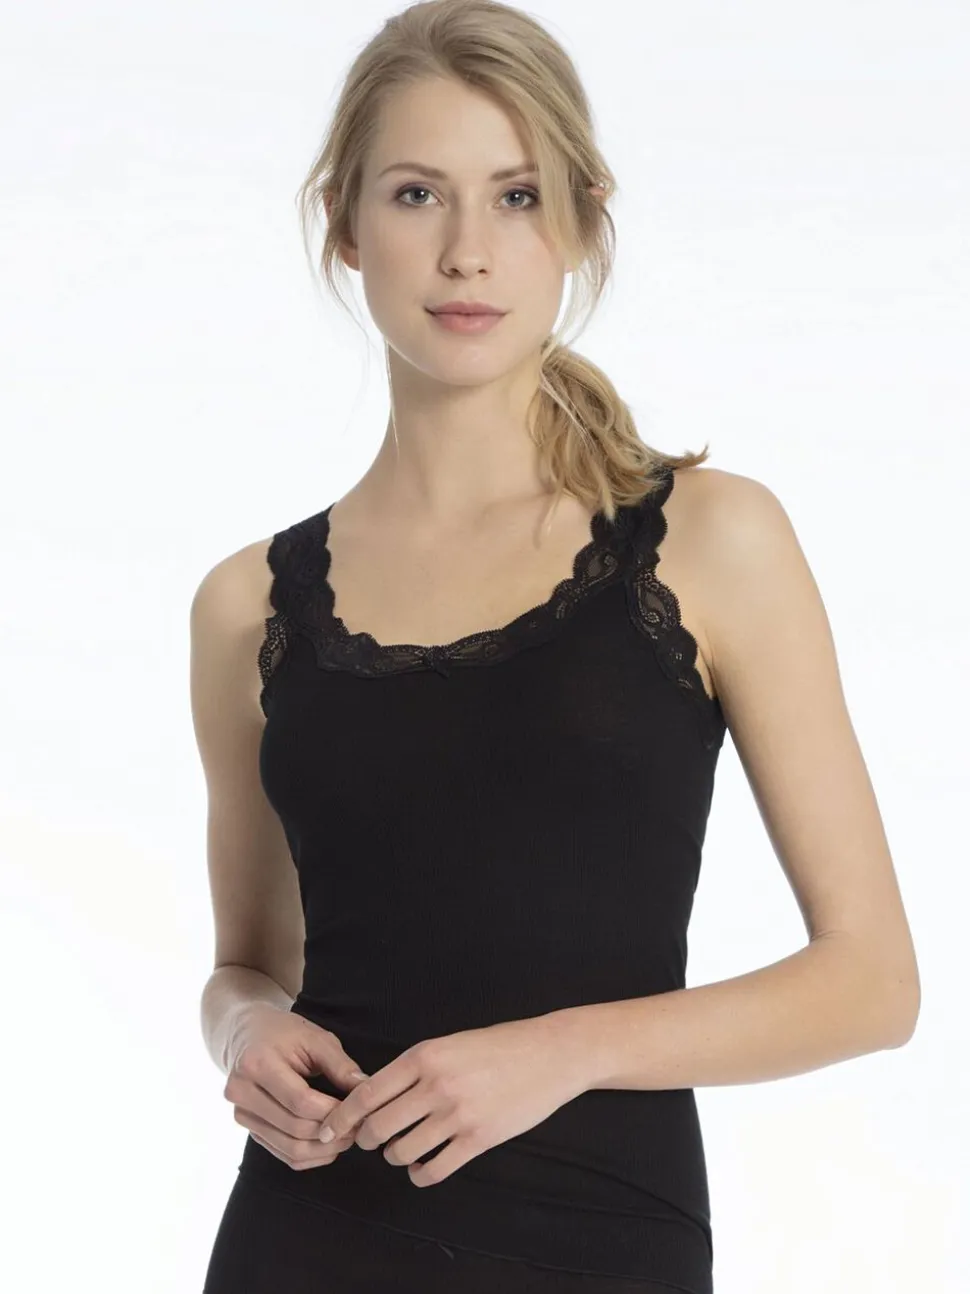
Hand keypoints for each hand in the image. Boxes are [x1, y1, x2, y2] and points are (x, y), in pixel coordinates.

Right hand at [224, 1004, 369, 1170]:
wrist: (246, 1034)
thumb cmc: (284, 1033)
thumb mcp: (315, 1038)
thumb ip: (340, 1065)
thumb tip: (365, 1090)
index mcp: (257, 1063)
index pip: (301, 1101)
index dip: (333, 1111)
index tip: (359, 1111)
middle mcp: (242, 1092)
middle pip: (295, 1127)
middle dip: (332, 1132)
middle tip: (359, 1127)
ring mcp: (241, 1114)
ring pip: (289, 1148)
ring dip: (323, 1149)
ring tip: (347, 1137)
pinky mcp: (248, 1129)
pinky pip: (282, 1154)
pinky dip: (310, 1156)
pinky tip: (328, 1146)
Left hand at [316, 1014, 588, 1187]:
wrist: (550, 1054)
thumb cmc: (499, 1046)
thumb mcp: (449, 1043)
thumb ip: (414, 1067)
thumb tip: (375, 1095)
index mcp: (424, 1055)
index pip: (367, 1093)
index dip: (341, 1117)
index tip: (327, 1130)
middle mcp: (436, 1085)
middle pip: (378, 1127)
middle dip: (366, 1139)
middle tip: (369, 1140)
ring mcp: (458, 1115)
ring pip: (402, 1151)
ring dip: (395, 1156)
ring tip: (402, 1149)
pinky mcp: (479, 1139)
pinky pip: (434, 1170)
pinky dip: (420, 1174)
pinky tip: (423, 1167)